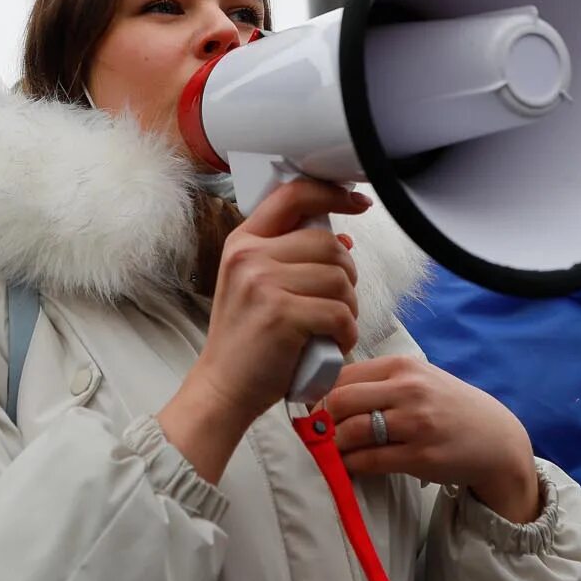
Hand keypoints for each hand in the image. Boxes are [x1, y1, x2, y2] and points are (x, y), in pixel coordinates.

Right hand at [157, 180, 367, 482]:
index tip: (357, 201)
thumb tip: (342, 238)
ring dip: (348, 307)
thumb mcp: (256, 285)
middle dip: (346, 273)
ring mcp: (263, 283)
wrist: (223, 388)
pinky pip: (339, 313)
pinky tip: (333, 343)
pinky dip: (346, 333)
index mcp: (243, 242)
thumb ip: (290, 257)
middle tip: (337, 301)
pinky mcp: (282, 314)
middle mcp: (249, 255)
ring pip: (339, 278)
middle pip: (328, 243)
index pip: (293, 195)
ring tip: (332, 326)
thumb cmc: (247, 340)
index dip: (332, 193)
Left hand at [327, 356, 543, 522]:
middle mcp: (408, 390)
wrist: (495, 438)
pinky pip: (370, 461)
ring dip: (334, 444)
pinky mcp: (421, 456)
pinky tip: (349, 466)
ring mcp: (416, 424)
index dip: (321, 393)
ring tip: (332, 450)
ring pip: (353, 431)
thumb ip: (380, 382)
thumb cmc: (449, 407)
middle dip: (322, 419)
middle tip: (318, 432)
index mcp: (403, 366)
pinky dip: (351, 465)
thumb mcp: (419, 380)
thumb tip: (329, 394)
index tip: (313, 408)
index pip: (343, 374)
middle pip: (342, 400)